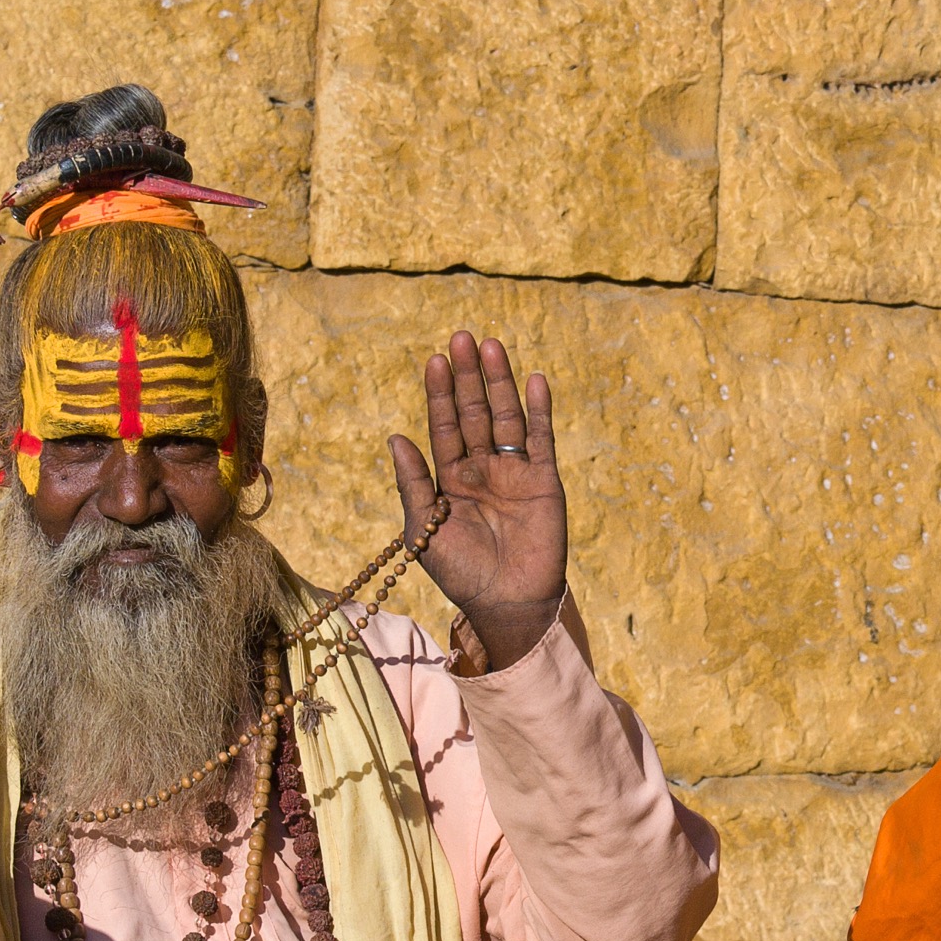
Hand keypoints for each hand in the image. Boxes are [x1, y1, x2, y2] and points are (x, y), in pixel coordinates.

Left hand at [387, 331, 568, 674]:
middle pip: (474, 412)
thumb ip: (413, 483)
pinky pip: (541, 439)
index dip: (439, 394)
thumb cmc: (461, 573)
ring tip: (490, 346)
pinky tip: (533, 380)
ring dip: (498, 382)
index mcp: (449, 478)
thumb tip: (396, 436)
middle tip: (461, 337)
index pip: (443, 425)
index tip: (434, 360)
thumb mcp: (423, 529)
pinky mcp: (544, 480)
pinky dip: (538, 410)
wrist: (506, 603)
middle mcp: (481, 468)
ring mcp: (514, 472)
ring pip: (506, 417)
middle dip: (467, 377)